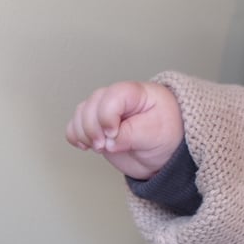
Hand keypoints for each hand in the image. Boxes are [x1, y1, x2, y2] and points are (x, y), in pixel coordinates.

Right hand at [65, 81, 184, 180]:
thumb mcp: (157, 133)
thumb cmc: (168, 133)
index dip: (107, 117)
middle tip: (105, 146)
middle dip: (93, 128)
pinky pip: (75, 125)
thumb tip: (109, 142)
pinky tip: (85, 146)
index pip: (111, 97)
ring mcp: (104, 112)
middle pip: (91, 105)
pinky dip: (75, 136)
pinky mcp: (96, 126)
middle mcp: (116, 99)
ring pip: (80, 114)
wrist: (166, 151)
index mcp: (135, 92)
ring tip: (99, 147)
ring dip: (83, 133)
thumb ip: (132, 134)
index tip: (114, 133)